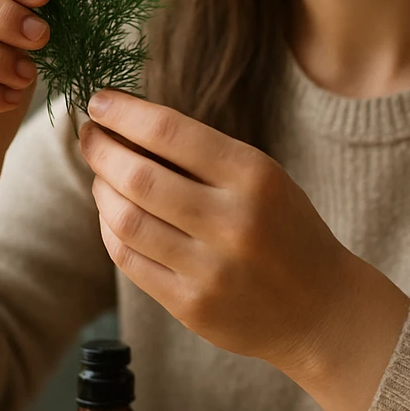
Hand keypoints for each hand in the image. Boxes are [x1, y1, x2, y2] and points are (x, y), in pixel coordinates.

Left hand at [79, 89, 409, 410]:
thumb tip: (127, 123)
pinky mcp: (191, 306)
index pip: (171, 132)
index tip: (97, 101)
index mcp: (254, 176)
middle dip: (101, 149)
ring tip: (101, 174)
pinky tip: (112, 214)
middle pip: (138, 177)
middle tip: (87, 135)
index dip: (124, 113)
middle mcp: (232, 221)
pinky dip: (110, 230)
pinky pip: (129, 260)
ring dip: (101, 189)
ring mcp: (210, 269)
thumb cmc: (285, 229)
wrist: (322, 309)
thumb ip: (203, 154)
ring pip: (125, 219)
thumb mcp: (263, 178)